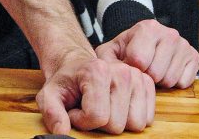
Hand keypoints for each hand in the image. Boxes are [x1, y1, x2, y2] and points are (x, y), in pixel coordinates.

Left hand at [37, 47, 154, 134]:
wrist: (79, 67)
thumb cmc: (67, 82)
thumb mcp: (50, 94)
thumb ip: (51, 112)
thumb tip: (62, 132)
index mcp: (97, 70)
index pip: (97, 116)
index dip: (82, 121)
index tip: (75, 110)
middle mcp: (121, 71)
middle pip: (116, 124)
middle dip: (99, 123)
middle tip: (88, 107)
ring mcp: (137, 77)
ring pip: (134, 124)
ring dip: (116, 122)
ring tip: (102, 106)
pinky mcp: (147, 85)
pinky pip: (146, 119)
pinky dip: (130, 119)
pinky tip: (116, 106)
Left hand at [96, 18, 198, 88]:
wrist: (143, 45)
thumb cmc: (124, 50)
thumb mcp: (110, 53)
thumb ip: (107, 62)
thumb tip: (114, 75)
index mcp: (148, 27)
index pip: (139, 60)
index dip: (131, 67)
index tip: (128, 63)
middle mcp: (169, 33)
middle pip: (156, 72)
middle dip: (146, 76)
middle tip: (142, 69)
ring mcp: (184, 44)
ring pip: (171, 79)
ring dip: (159, 81)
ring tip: (153, 70)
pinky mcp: (194, 57)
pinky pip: (184, 83)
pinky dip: (174, 83)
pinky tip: (166, 71)